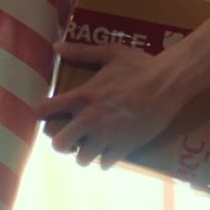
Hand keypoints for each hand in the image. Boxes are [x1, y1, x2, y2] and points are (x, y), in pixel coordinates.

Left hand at [36, 42, 183, 168]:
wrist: (168, 83)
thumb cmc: (139, 65)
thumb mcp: (110, 53)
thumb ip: (81, 52)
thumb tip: (56, 46)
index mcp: (83, 96)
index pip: (45, 111)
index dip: (42, 113)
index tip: (46, 112)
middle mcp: (90, 120)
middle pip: (58, 144)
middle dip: (61, 141)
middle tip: (70, 134)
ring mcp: (107, 136)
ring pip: (81, 159)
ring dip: (84, 152)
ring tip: (91, 143)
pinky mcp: (124, 147)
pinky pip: (105, 164)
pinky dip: (106, 158)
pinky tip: (111, 147)